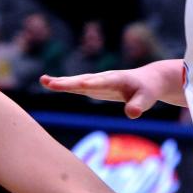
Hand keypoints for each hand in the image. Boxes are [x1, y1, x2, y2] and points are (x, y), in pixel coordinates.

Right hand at [40, 68, 160, 118]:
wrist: (148, 79)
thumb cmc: (148, 90)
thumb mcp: (147, 98)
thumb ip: (139, 105)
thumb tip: (132, 114)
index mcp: (116, 79)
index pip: (100, 82)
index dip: (88, 84)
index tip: (77, 84)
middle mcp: (104, 78)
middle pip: (83, 80)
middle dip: (67, 82)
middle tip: (49, 82)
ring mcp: (97, 81)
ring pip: (77, 81)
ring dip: (61, 82)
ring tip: (44, 80)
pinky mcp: (94, 86)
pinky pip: (77, 85)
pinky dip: (64, 84)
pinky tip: (49, 83)